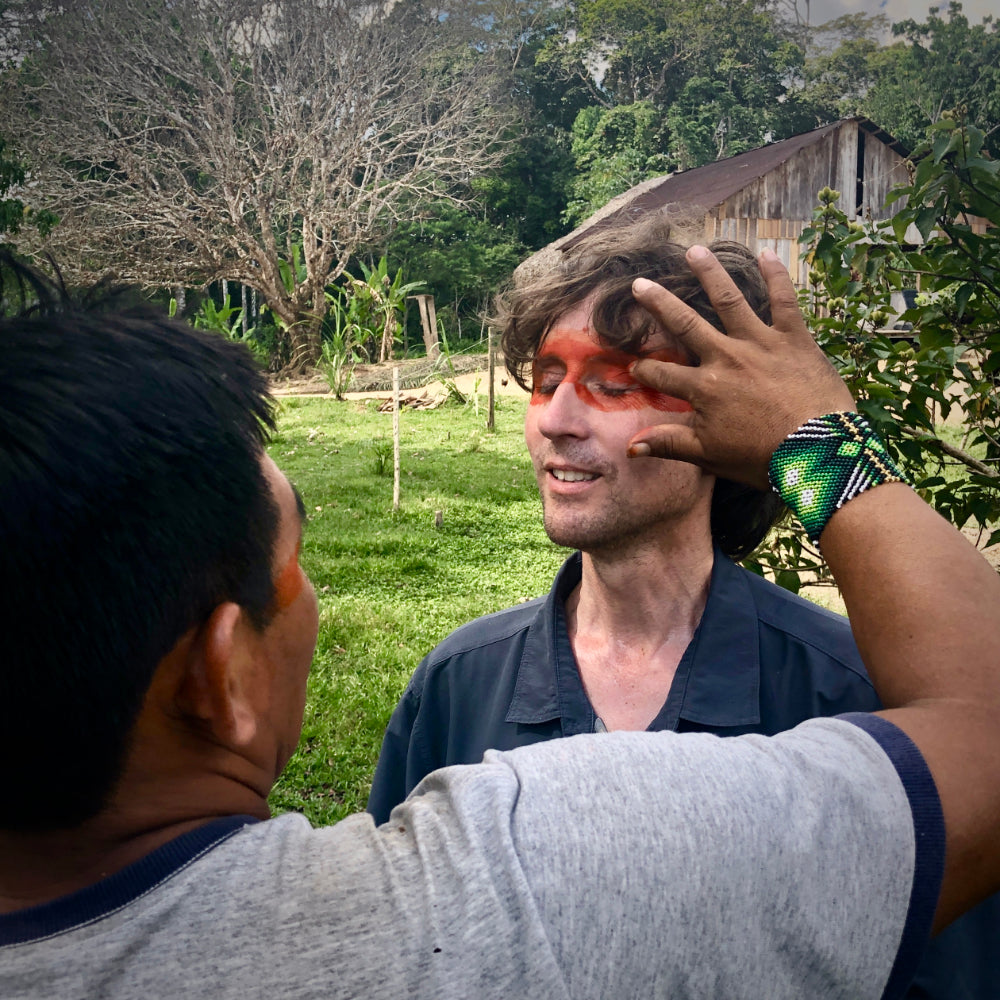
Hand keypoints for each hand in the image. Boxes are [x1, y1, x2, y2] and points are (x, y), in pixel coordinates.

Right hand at [627, 246, 854, 490]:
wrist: (819, 452)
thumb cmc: (761, 458)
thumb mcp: (708, 455)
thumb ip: (668, 444)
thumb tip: (630, 446)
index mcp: (704, 388)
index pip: (662, 374)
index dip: (644, 369)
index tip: (631, 365)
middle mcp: (726, 357)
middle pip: (685, 324)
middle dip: (659, 303)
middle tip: (639, 284)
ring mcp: (760, 343)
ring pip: (729, 300)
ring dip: (710, 274)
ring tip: (694, 252)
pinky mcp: (794, 338)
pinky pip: (784, 300)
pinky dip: (776, 276)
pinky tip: (767, 254)